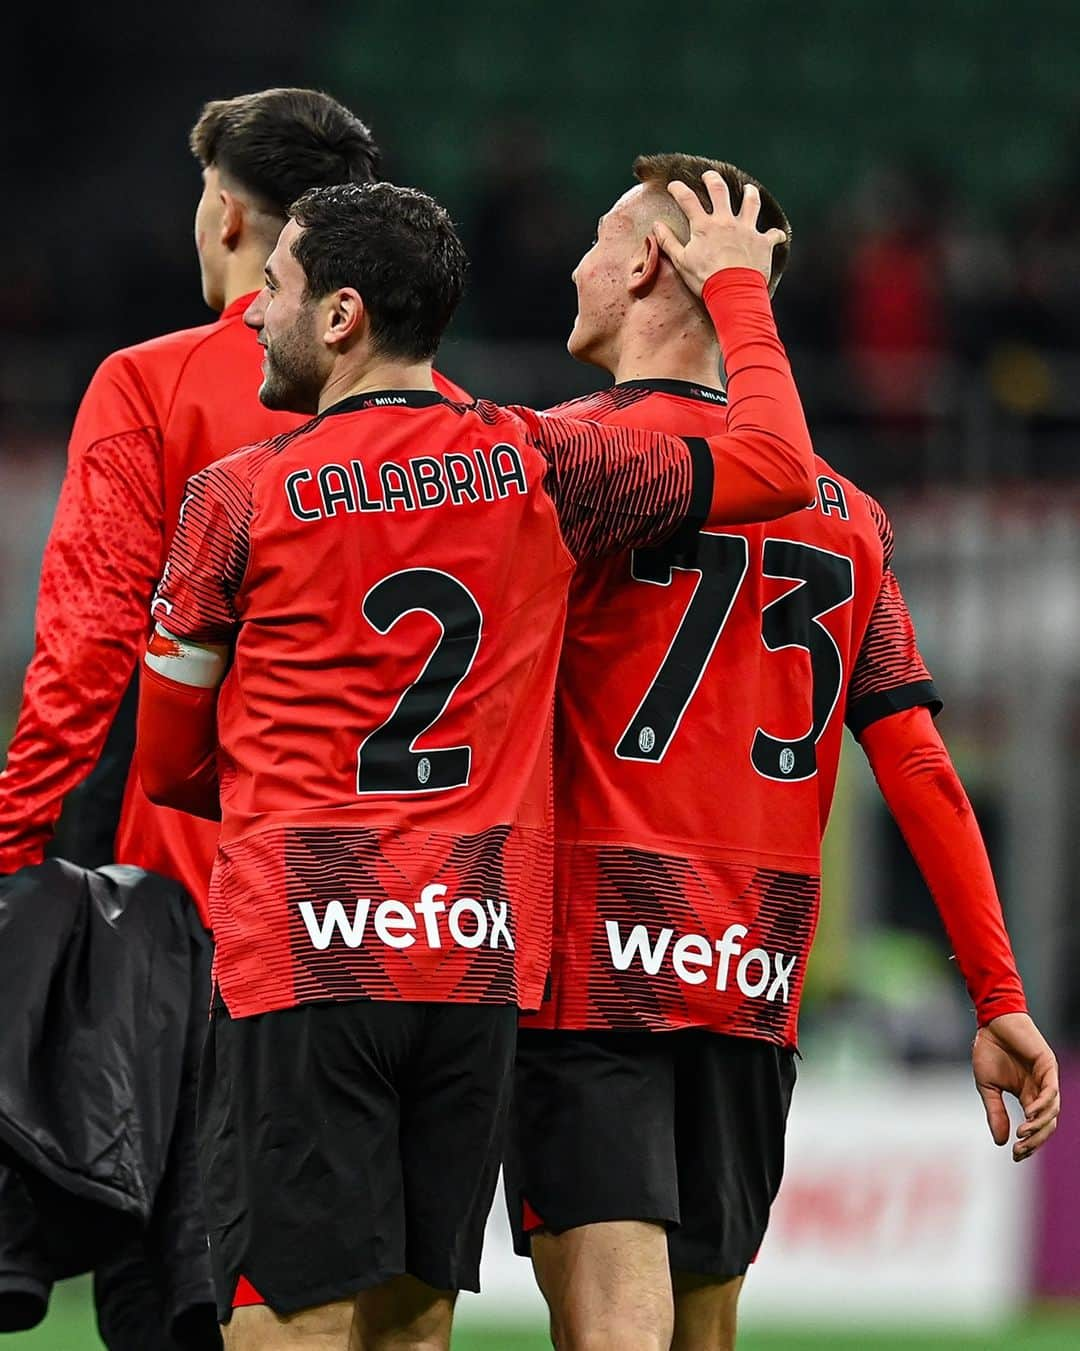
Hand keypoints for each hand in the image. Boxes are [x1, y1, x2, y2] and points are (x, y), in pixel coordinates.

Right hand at [653, 171, 787, 295]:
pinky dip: (776, 235)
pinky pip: (773, 235)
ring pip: (751, 203)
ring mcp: (746, 229)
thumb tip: (656, 226)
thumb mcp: (681, 261)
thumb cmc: (705, 279)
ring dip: (750, 194)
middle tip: (709, 176)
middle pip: (720, 191)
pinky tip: (778, 235)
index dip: (678, 189)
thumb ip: (668, 242)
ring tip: (749, 189)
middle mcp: (726, 221)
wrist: (733, 291)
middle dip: (713, 180)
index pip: (687, 200)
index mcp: (704, 225)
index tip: (674, 185)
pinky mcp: (763, 242)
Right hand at [972, 1012, 1059, 1160]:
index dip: (1028, 1143)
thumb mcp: (987, 1087)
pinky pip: (1051, 1091)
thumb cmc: (988, 1050)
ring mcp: (1046, 1078)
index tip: (1014, 1155)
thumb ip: (995, 1111)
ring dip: (1039, 1125)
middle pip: (1047, 1123)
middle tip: (1019, 1149)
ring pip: (1052, 1111)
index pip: (1035, 1126)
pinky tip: (1029, 1113)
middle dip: (1035, 1140)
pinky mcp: (1048, 1065)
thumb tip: (1000, 1141)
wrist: (991, 1023)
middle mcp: (1040, 1090)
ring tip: (1022, 1134)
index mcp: (1028, 1095)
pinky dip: (1043, 1105)